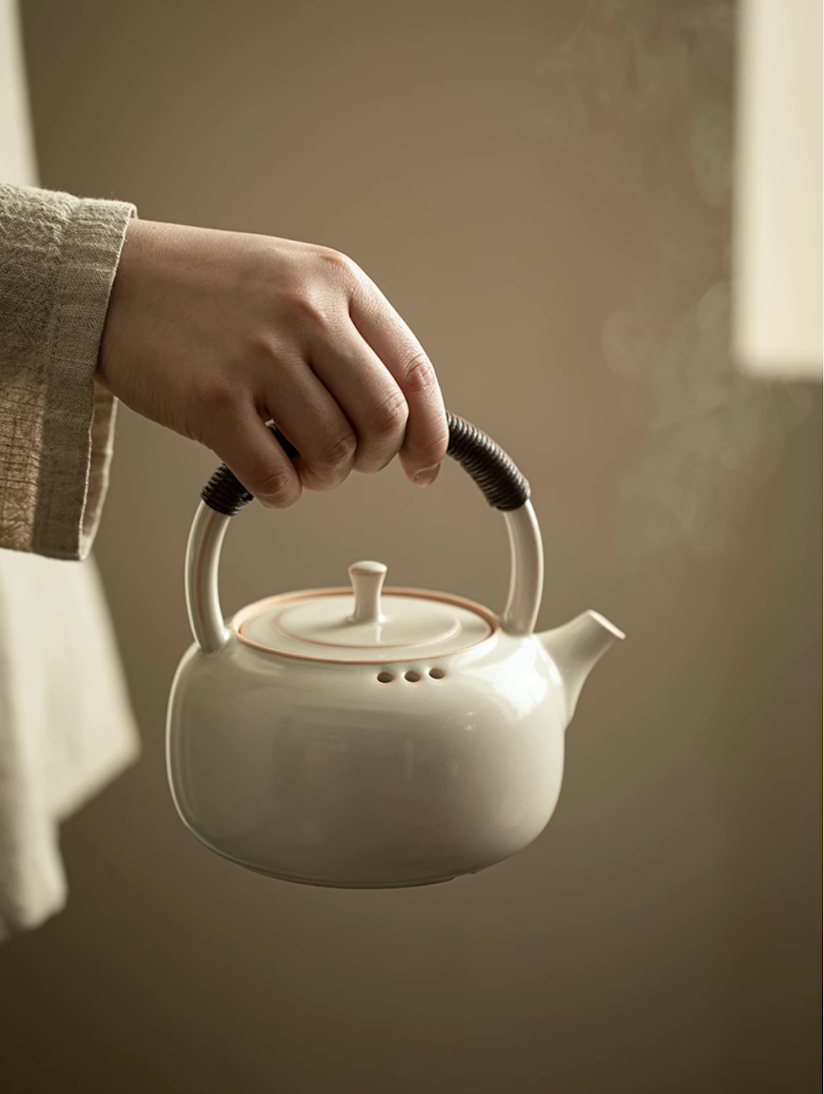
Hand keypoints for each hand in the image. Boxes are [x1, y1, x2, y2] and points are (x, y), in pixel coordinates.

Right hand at [97, 219, 447, 506]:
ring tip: (294, 457)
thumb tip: (403, 419)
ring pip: (335, 456)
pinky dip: (281, 492)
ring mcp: (258, 356)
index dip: (430, 435)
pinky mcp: (212, 401)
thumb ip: (350, 336)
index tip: (424, 467)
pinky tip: (265, 471)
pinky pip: (277, 479)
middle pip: (385, 423)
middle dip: (373, 459)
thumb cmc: (210, 292)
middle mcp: (306, 313)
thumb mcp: (294, 282)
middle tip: (344, 459)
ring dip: (322, 476)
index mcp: (338, 282)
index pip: (415, 373)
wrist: (113, 280)